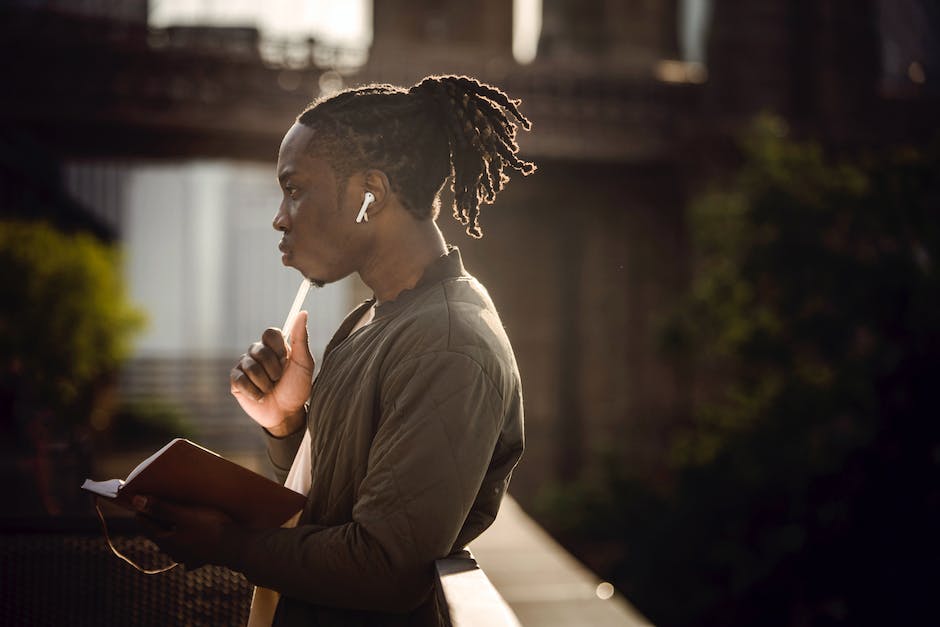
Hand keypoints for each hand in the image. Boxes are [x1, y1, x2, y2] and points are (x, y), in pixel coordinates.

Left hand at [132, 495, 233, 569]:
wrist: (240, 546)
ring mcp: (188, 556)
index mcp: (166, 541)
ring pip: (174, 536)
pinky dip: (189, 531)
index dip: (141, 508)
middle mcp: (174, 552)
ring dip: (174, 522)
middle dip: (158, 514)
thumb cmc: (213, 528)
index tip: (141, 494)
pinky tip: (196, 524)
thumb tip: (136, 501)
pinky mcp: (202, 555)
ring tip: (179, 506)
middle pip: (159, 529)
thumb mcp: (186, 515)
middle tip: (161, 495)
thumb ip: (161, 508)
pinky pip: (189, 541)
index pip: (144, 524)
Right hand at [230, 311, 312, 433]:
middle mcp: (257, 352)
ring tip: (271, 389)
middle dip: (274, 369)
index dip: (277, 347)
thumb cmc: (297, 387)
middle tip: (279, 379)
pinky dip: (254, 392)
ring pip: (251, 367)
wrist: (287, 413)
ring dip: (265, 383)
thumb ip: (301, 338)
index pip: (270, 333)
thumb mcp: (304, 363)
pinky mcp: (235, 381)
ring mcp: (244, 366)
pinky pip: (240, 380)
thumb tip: (303, 312)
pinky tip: (260, 396)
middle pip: (260, 351)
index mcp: (274, 346)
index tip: (286, 359)